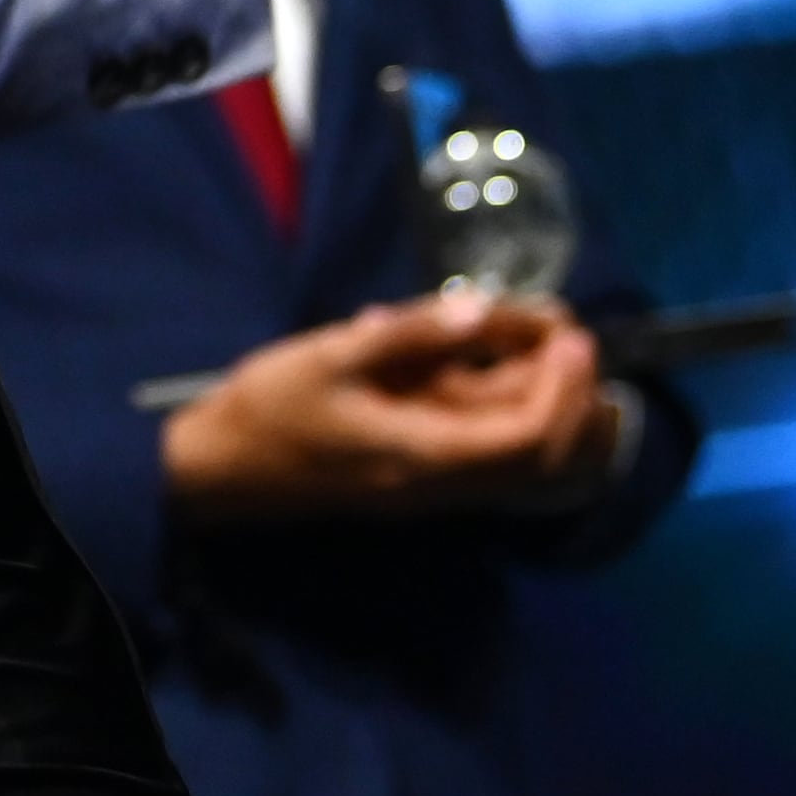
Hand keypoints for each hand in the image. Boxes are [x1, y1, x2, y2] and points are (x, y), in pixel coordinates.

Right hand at [162, 290, 626, 522]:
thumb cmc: (269, 409)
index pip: (528, 441)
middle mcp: (443, 483)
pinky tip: (508, 364)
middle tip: (571, 334)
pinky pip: (494, 453)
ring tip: (554, 344)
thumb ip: (409, 335)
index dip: (563, 390)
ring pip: (524, 460)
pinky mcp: (423, 474)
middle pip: (543, 460)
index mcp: (425, 457)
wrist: (222, 468)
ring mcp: (435, 485)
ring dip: (552, 405)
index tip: (568, 334)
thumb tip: (480, 310)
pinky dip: (517, 411)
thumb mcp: (330, 357)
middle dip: (574, 397)